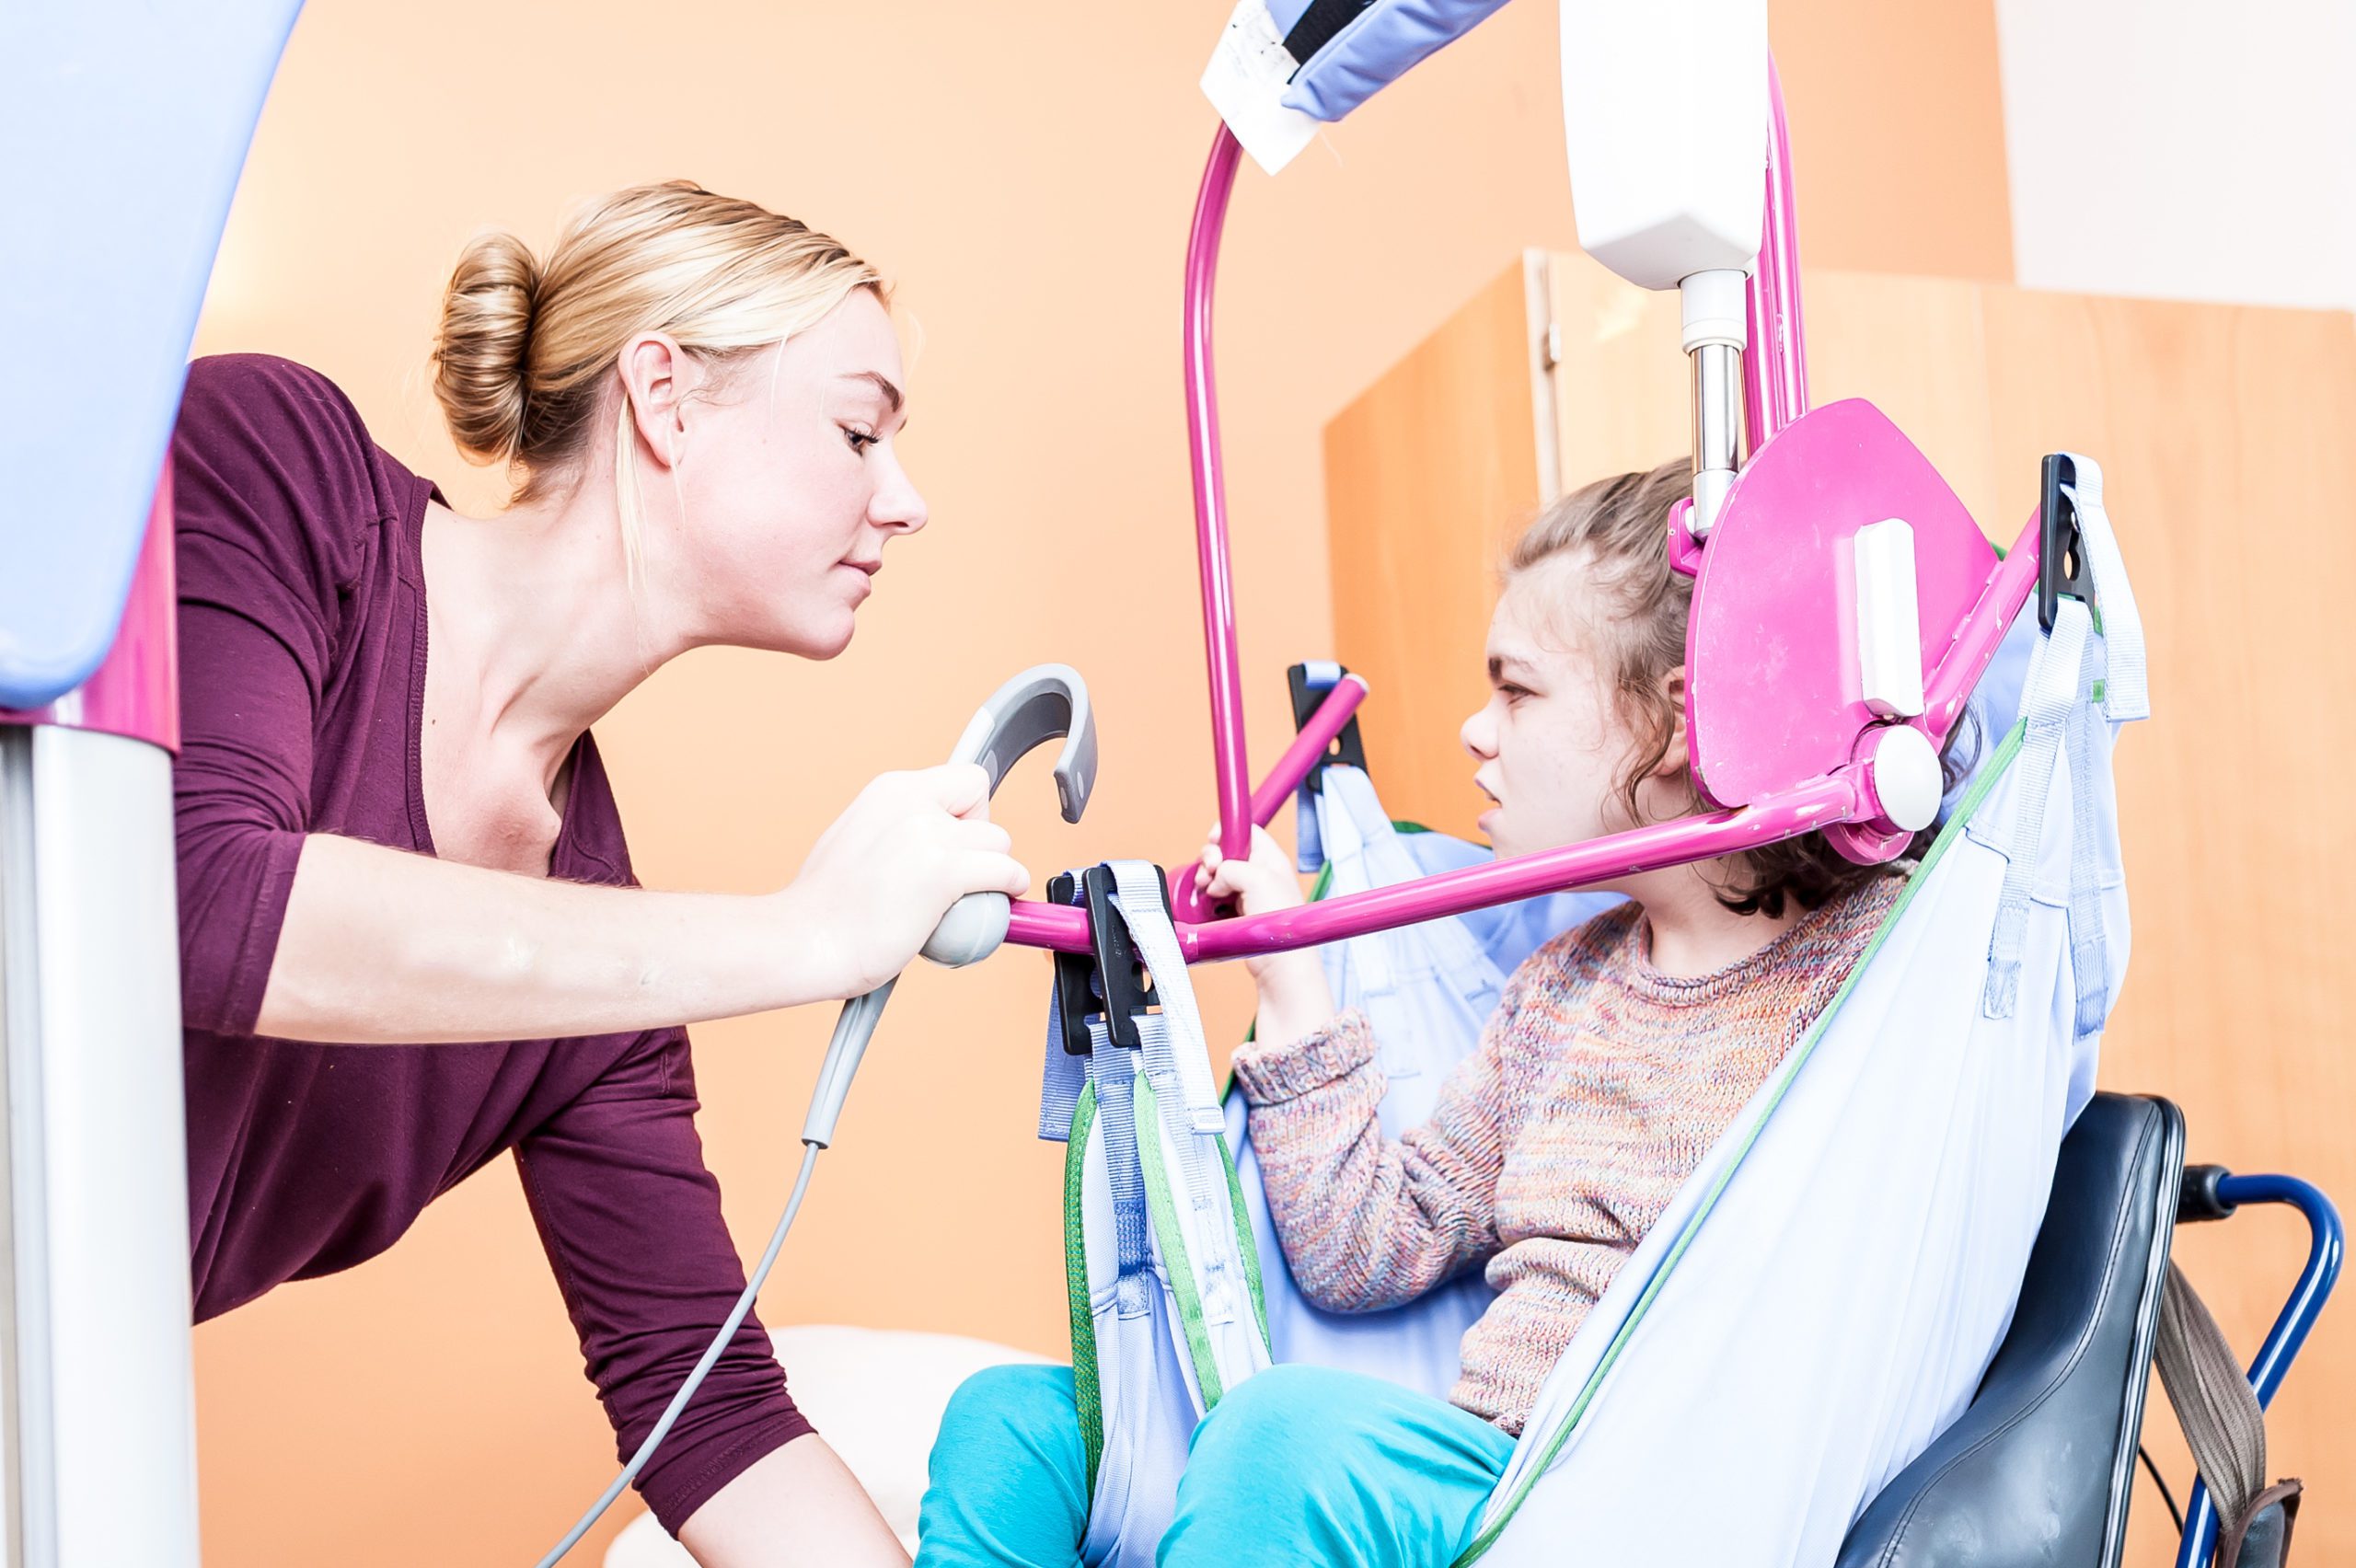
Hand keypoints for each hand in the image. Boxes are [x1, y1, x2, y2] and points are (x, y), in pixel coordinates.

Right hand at [782, 764, 1030, 997]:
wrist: (805, 940)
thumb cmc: (825, 908)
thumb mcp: (857, 838)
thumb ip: (896, 828)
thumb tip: (930, 837)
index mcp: (890, 790)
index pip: (962, 779)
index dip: (968, 810)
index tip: (960, 839)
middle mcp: (911, 801)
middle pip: (983, 804)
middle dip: (982, 838)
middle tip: (961, 873)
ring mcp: (928, 834)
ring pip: (999, 840)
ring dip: (995, 868)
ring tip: (975, 894)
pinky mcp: (943, 872)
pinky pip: (1005, 871)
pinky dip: (1011, 886)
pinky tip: (1004, 898)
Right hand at [1194, 826, 1323, 997]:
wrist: (1279, 963)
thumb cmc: (1281, 923)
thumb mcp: (1258, 878)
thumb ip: (1232, 867)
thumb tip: (1216, 878)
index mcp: (1271, 859)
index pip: (1246, 832)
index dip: (1227, 833)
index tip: (1214, 841)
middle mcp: (1259, 875)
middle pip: (1226, 853)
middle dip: (1211, 859)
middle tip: (1210, 871)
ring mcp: (1247, 895)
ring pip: (1217, 876)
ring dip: (1205, 879)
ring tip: (1205, 888)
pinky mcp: (1235, 914)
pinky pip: (1214, 898)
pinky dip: (1205, 898)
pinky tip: (1206, 902)